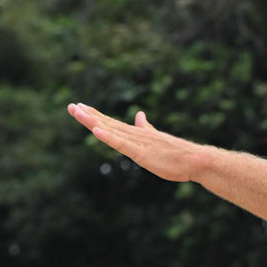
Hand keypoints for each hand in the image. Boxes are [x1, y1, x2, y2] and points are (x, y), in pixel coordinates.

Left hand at [68, 104, 201, 182]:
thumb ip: (145, 127)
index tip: (80, 107)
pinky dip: (107, 137)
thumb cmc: (177, 153)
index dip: (95, 115)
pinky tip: (95, 131)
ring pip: (110, 130)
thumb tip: (139, 115)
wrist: (195, 160)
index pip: (111, 122)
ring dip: (93, 121)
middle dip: (88, 115)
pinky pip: (121, 144)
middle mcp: (135, 135)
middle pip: (107, 123)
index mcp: (137, 133)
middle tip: (71, 106)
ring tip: (78, 112)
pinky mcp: (141, 153)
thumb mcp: (156, 138)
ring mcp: (138, 143)